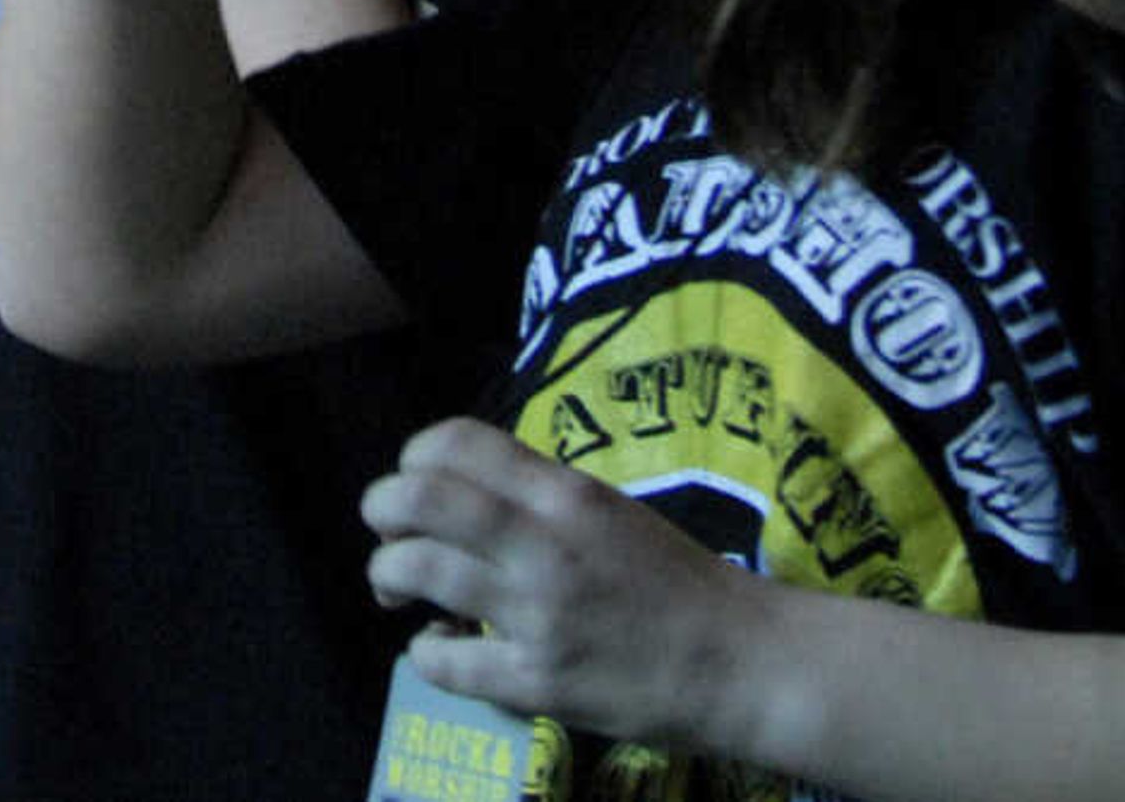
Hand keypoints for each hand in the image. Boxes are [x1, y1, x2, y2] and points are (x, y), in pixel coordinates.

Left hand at [360, 418, 755, 752]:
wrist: (742, 662)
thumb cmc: (675, 581)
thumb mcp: (609, 511)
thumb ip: (538, 496)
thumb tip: (460, 491)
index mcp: (566, 494)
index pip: (456, 442)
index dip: (414, 458)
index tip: (414, 481)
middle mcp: (545, 544)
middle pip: (419, 500)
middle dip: (381, 510)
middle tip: (388, 532)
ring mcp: (539, 615)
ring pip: (416, 572)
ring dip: (388, 577)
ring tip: (398, 589)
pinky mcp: (538, 682)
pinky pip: (443, 661)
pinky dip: (423, 652)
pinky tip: (438, 647)